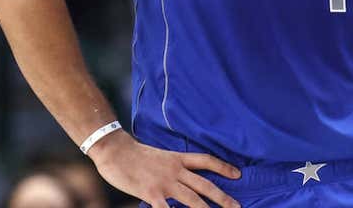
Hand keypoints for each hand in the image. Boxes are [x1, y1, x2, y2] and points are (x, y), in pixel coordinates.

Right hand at [88, 131, 241, 207]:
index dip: (223, 167)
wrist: (114, 150)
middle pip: (204, 185)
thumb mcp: (159, 156)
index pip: (206, 161)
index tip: (237, 174)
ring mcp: (164, 183)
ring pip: (192, 200)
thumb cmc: (133, 154)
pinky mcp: (151, 193)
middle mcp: (175, 170)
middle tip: (237, 207)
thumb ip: (172, 166)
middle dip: (222, 197)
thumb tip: (183, 177)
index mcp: (177, 158)